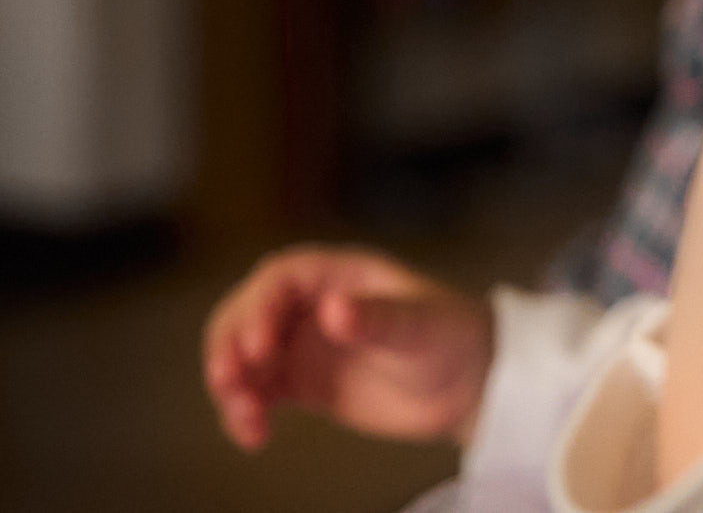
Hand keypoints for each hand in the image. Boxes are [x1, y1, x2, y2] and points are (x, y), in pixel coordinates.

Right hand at [202, 245, 493, 450]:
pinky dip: (244, 412)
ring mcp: (301, 342)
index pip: (279, 279)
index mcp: (338, 273)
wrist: (467, 385)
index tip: (258, 347)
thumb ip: (379, 318)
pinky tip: (254, 436)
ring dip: (231, 385)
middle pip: (246, 314)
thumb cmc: (452, 336)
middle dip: (228, 346)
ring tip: (247, 418)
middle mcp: (311, 303)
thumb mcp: (420, 324)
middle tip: (231, 382)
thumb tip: (333, 310)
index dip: (258, 308)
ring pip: (242, 356)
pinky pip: (257, 392)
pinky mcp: (300, 382)